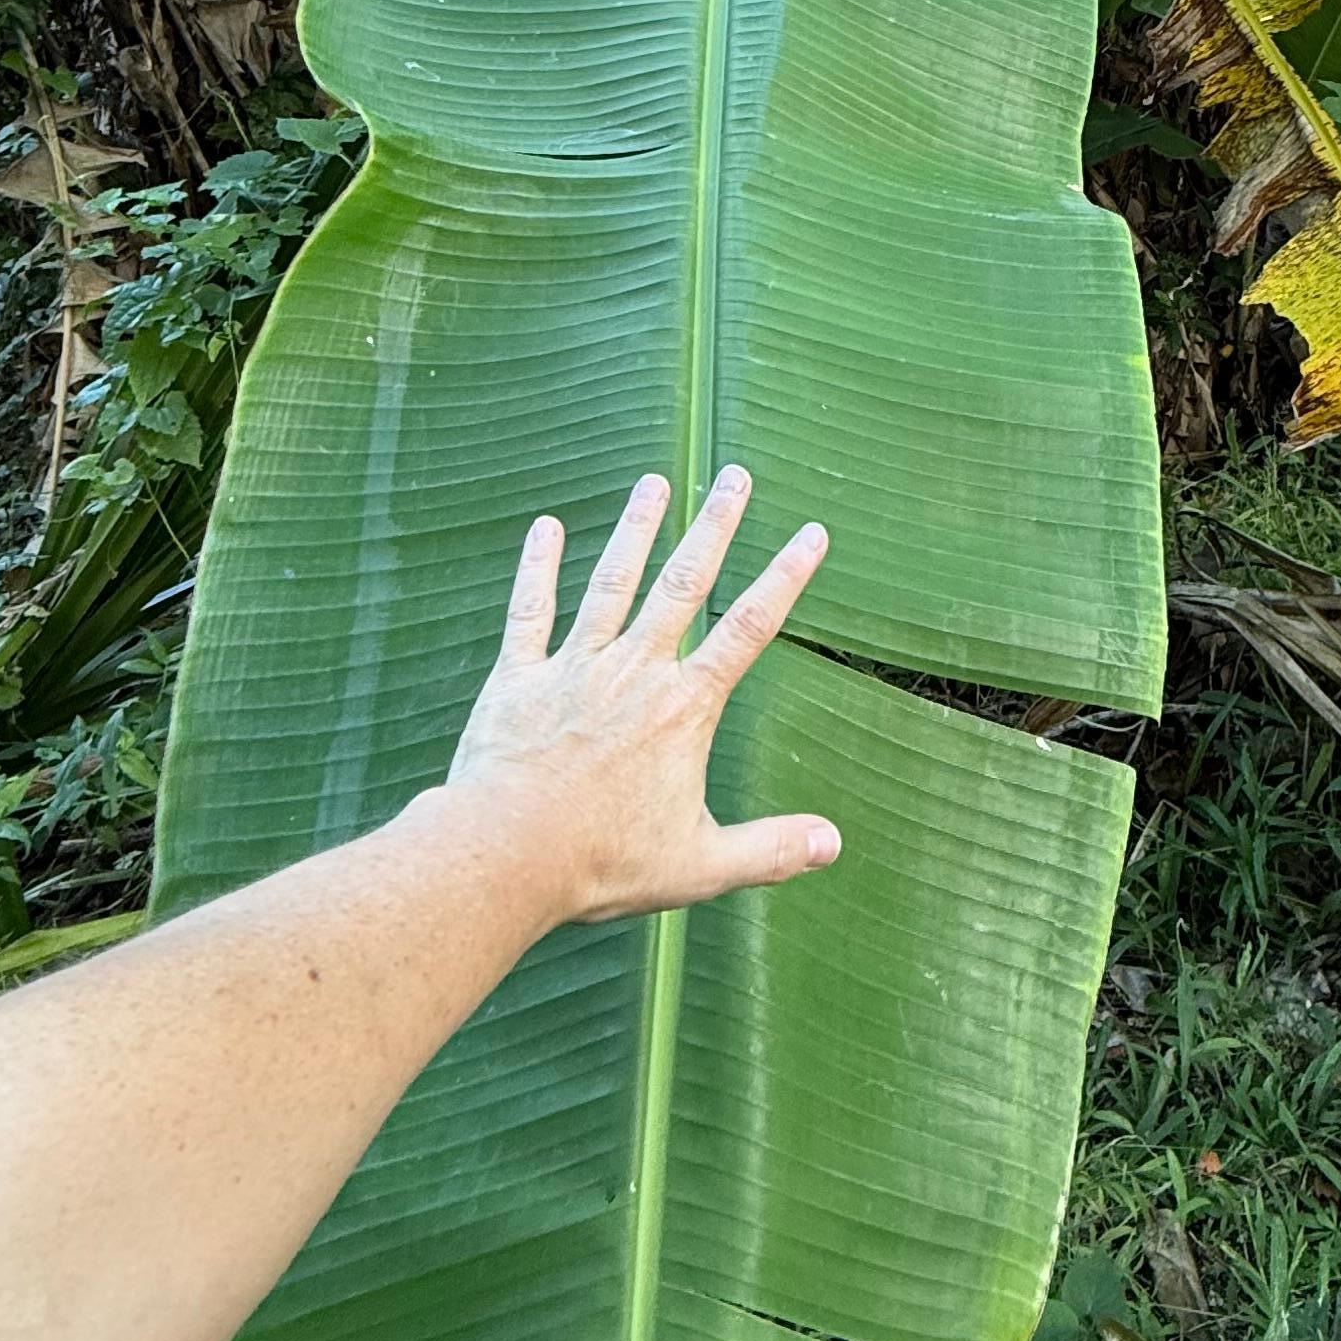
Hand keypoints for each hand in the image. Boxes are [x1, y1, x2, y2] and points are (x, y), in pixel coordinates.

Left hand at [439, 470, 835, 928]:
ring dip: (636, 529)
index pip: (748, 629)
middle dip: (715, 526)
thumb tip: (834, 843)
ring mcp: (574, 667)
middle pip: (684, 584)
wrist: (506, 854)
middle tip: (736, 475)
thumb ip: (771, 849)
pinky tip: (545, 527)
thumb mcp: (701, 865)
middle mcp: (635, 671)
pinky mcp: (518, 678)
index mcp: (683, 709)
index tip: (811, 533)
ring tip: (654, 482)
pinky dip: (536, 567)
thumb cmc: (603, 862)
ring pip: (612, 582)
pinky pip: (530, 611)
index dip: (785, 578)